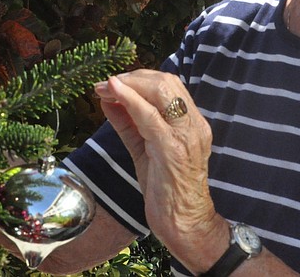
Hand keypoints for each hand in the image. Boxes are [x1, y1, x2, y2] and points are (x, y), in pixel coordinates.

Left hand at [95, 71, 228, 272]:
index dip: (139, 77)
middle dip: (133, 76)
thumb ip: (128, 123)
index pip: (169, 83)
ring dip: (129, 84)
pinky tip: (113, 93)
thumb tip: (108, 98)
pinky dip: (130, 100)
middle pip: (166, 80)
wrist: (185, 224)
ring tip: (106, 87)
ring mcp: (186, 135)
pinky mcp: (173, 149)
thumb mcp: (144, 148)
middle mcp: (194, 123)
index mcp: (191, 121)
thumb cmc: (166, 190)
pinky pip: (150, 116)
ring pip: (161, 90)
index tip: (113, 82)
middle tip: (106, 83)